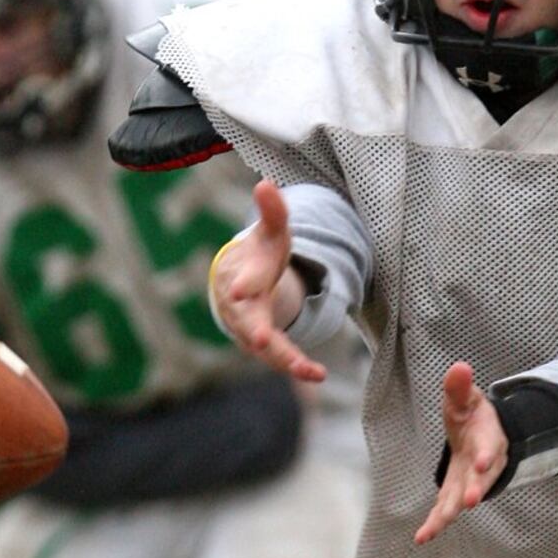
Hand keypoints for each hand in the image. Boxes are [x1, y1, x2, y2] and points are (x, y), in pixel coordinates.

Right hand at [210, 179, 325, 382]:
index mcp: (242, 277)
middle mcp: (242, 309)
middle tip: (259, 340)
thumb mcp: (270, 234)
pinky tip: (318, 375)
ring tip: (310, 371)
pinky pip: (280, 359)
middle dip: (254, 330)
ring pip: (266, 348)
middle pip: (247, 321)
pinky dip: (296, 367)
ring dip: (285, 358)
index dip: (243, 283)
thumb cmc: (258, 257)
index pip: (242, 280)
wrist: (241, 287)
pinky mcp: (266, 348)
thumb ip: (272, 212)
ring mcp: (251, 331)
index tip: (239, 290)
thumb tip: (265, 182)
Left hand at [414, 362, 507, 544]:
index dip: (485, 455)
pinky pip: (445, 510)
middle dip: (473, 491)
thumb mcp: (467, 398)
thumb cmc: (474, 416)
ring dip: (449, 514)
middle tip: (468, 502)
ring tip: (432, 530)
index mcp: (488, 439)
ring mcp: (469, 482)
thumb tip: (459, 367)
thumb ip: (460, 388)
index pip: (488, 447)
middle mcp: (482, 466)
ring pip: (460, 501)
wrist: (483, 436)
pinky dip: (435, 524)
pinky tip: (421, 538)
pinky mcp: (456, 492)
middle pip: (479, 481)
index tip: (481, 463)